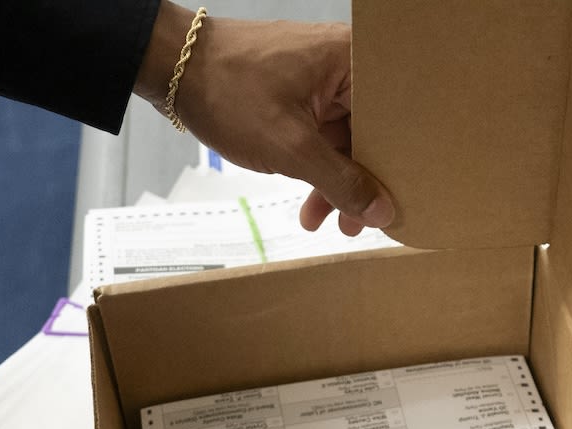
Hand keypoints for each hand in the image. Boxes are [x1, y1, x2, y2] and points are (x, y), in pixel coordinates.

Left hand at [134, 4, 394, 235]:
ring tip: (330, 225)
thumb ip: (341, 183)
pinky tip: (311, 205)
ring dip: (336, 183)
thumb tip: (381, 213)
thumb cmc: (229, 91)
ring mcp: (321, 79)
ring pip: (346, 140)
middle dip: (362, 183)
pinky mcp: (300, 92)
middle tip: (359, 226)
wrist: (173, 67)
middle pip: (372, 132)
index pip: (395, 118)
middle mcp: (345, 64)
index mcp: (354, 60)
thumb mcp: (290, 147)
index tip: (397, 203)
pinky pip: (322, 135)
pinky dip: (316, 169)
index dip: (398, 164)